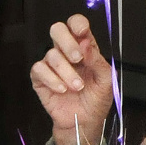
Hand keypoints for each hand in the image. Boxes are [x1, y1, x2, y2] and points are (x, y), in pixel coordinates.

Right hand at [30, 15, 113, 144]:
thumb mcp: (106, 79)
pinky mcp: (40, 78)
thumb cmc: (97, 98)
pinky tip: (62, 89)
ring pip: (51, 54)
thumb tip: (86, 43)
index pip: (77, 25)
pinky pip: (39, 69)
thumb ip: (97, 60)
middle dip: (67, 43)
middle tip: (78, 59)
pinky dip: (52, 79)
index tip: (82, 33)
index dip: (77, 24)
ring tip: (78, 86)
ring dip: (67, 72)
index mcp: (84, 48)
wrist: (85, 120)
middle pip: (57, 30)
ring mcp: (52, 64)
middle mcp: (66, 52)